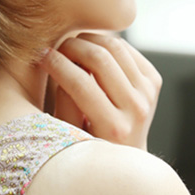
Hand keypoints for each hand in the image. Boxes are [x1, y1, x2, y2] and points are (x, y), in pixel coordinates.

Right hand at [41, 32, 161, 150]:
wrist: (126, 155)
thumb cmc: (89, 146)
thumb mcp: (69, 133)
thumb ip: (64, 101)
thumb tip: (61, 64)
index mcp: (114, 129)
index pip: (80, 83)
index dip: (56, 64)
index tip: (40, 55)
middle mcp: (136, 109)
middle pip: (100, 58)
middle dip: (71, 46)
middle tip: (55, 48)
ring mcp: (148, 93)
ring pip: (115, 46)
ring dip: (88, 39)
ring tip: (70, 48)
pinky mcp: (154, 81)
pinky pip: (126, 48)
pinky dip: (105, 43)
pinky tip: (90, 52)